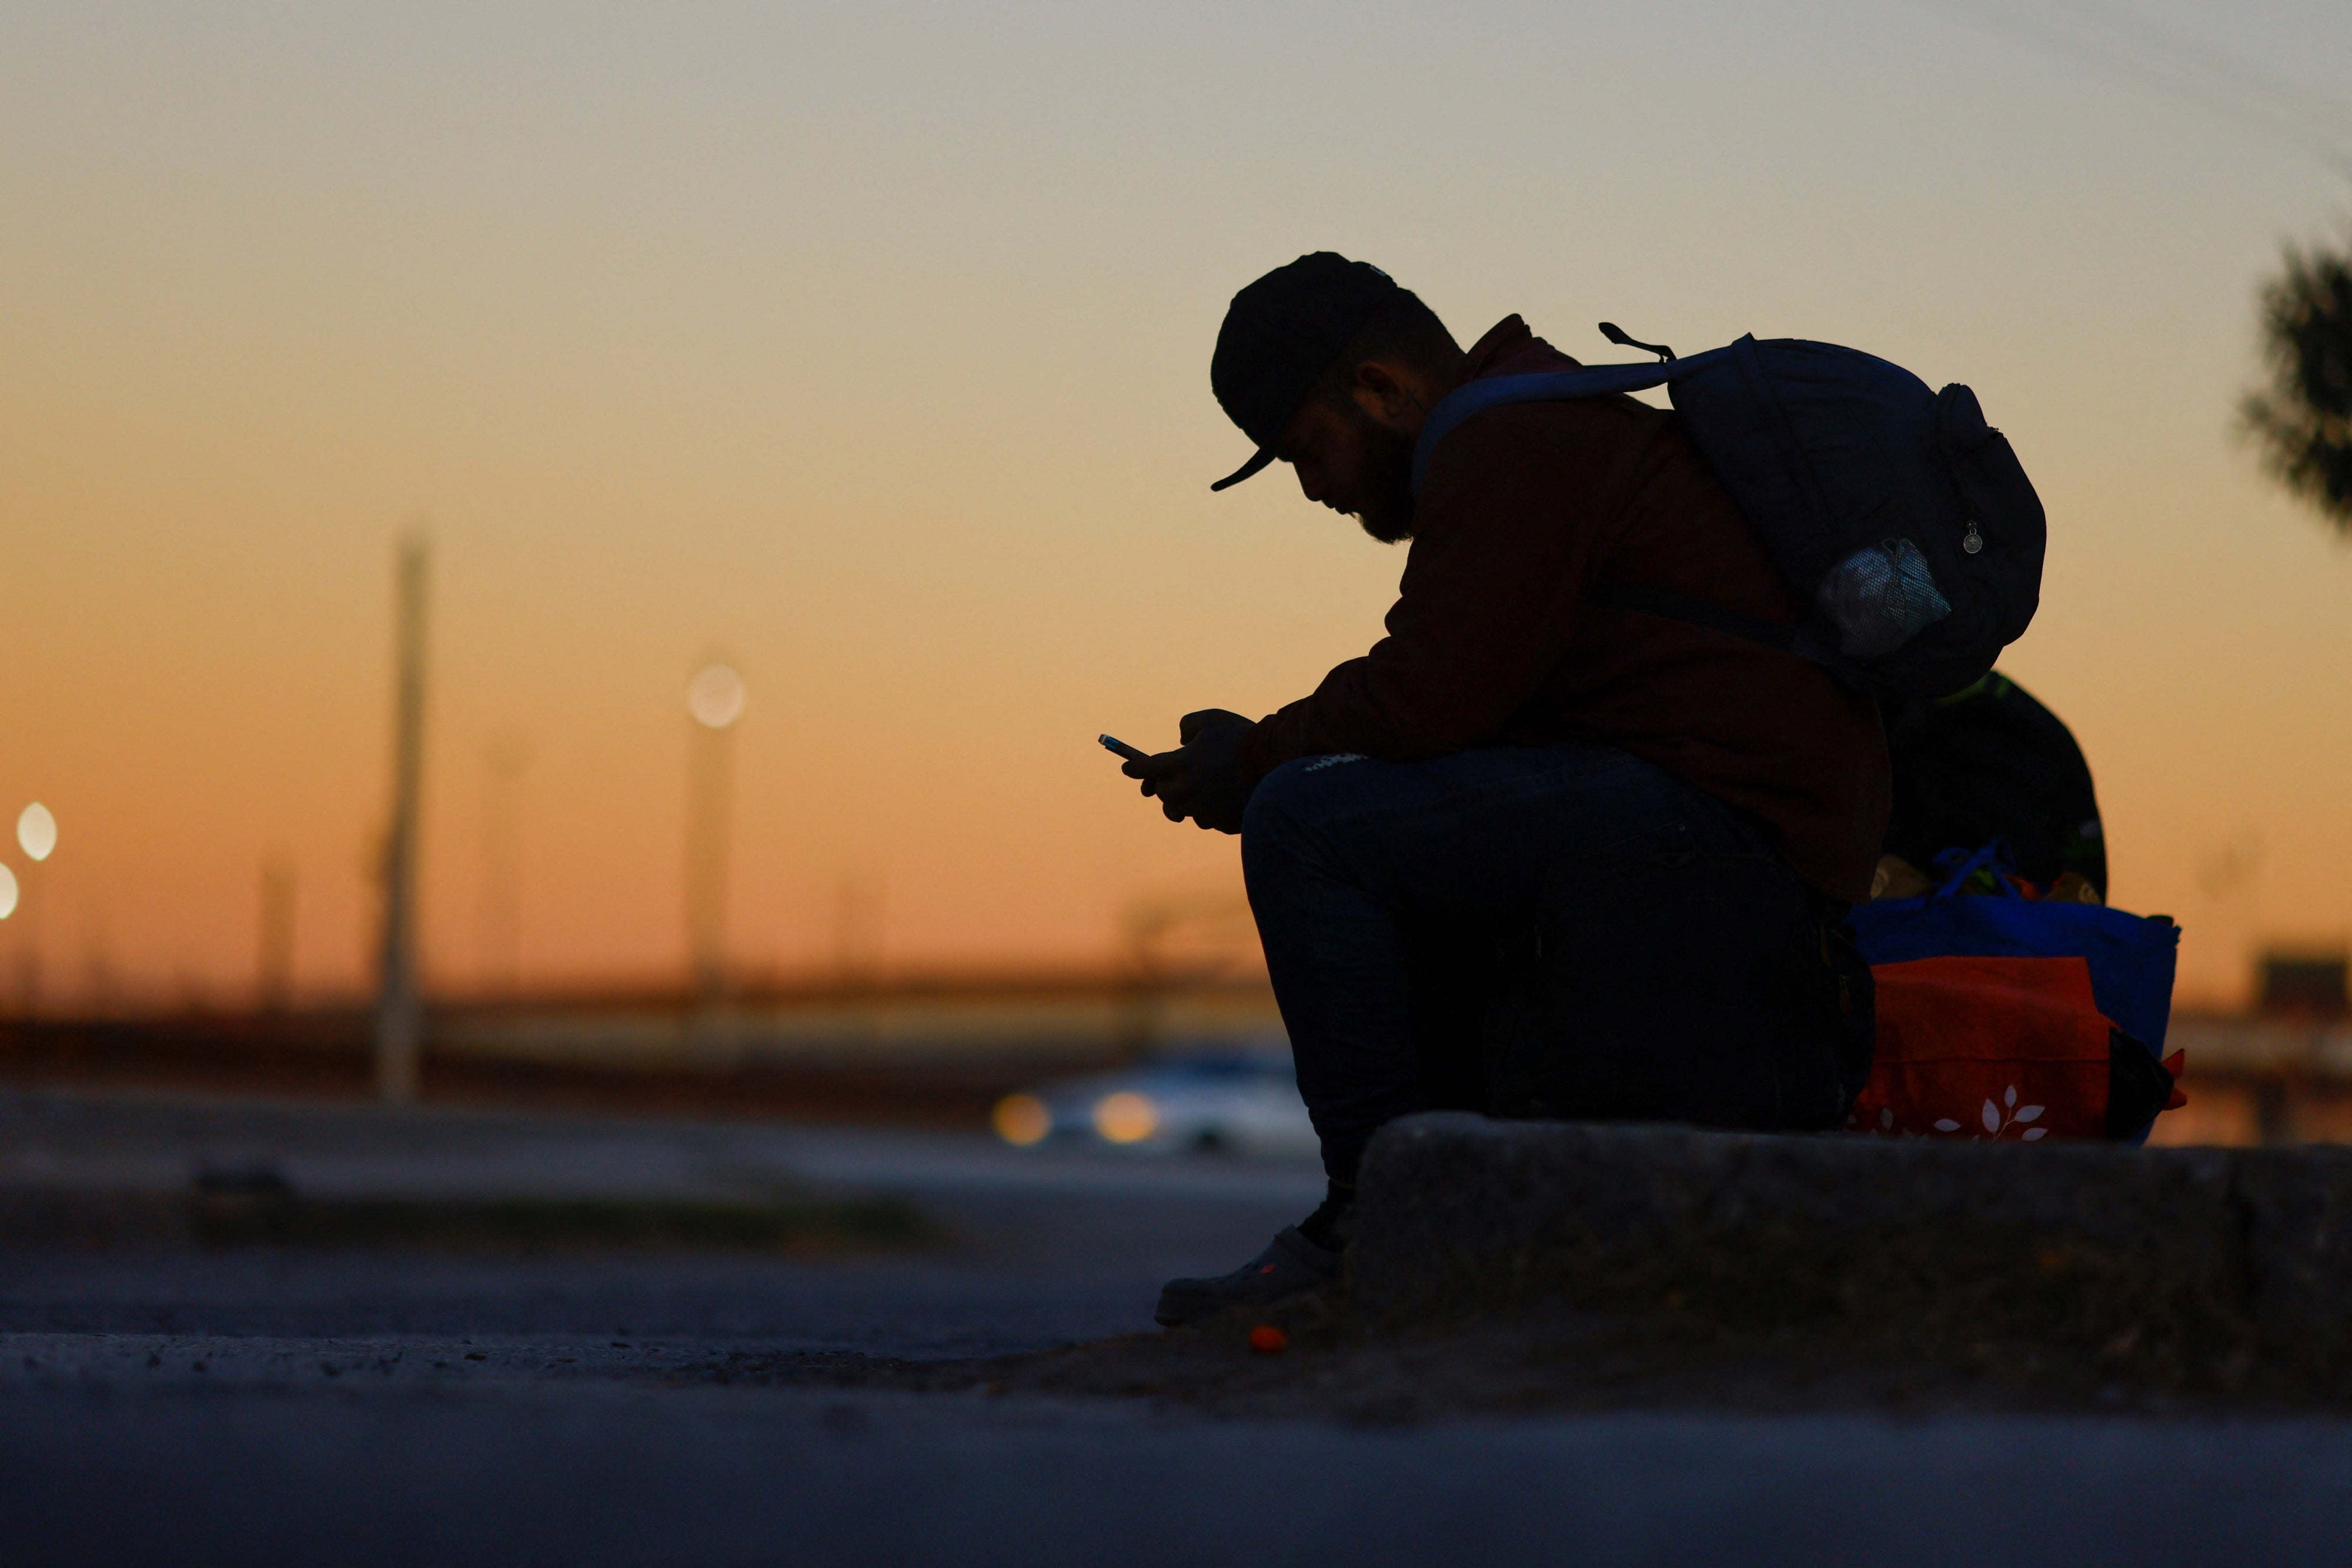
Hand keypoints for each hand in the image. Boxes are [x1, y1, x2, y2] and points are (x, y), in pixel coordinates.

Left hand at [1123, 709, 1257, 832]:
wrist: (1275, 765)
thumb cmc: (1242, 738)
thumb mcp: (1211, 719)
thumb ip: (1187, 726)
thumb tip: (1182, 742)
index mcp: (1181, 763)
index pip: (1146, 768)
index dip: (1134, 767)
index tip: (1128, 768)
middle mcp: (1187, 789)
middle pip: (1163, 793)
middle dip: (1165, 783)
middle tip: (1174, 775)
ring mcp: (1202, 808)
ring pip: (1180, 810)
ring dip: (1182, 800)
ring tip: (1194, 790)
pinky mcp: (1218, 821)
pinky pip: (1204, 819)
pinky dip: (1206, 810)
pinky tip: (1218, 798)